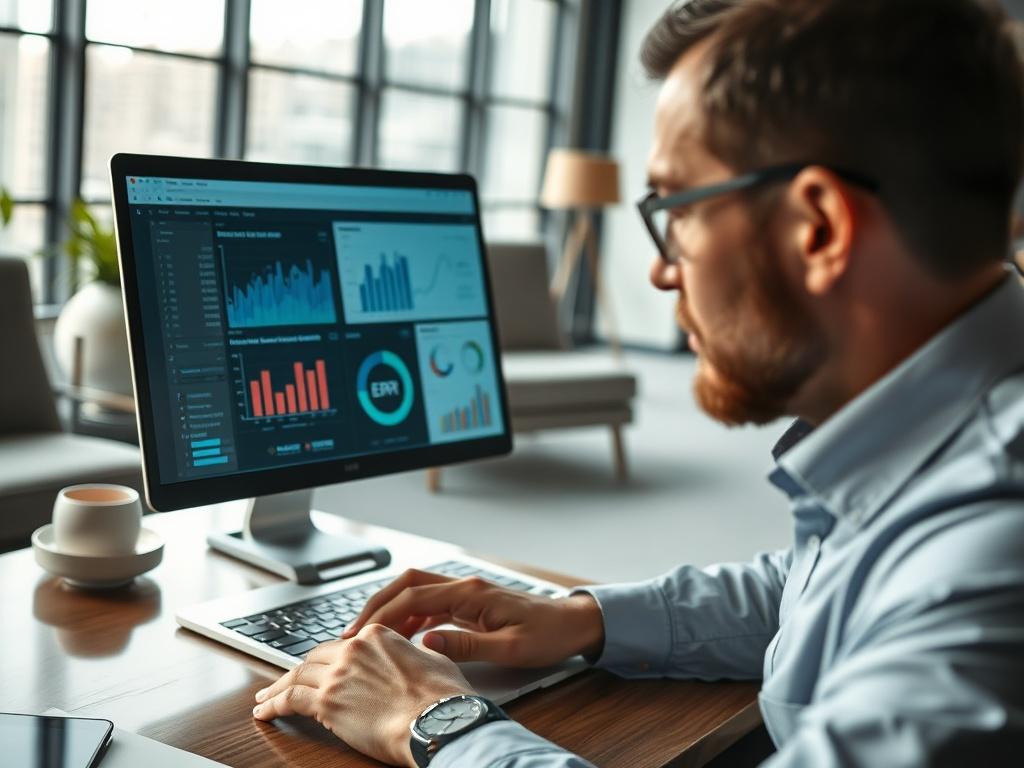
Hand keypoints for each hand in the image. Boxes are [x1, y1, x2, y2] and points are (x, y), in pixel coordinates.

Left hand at [252, 623, 473, 766]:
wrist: (437, 719)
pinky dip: (272, 705)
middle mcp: (354, 649)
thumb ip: (415, 653)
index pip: (343, 645)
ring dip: (278, 687)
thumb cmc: (443, 696)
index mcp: (378, 635)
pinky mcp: (327, 702)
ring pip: (296, 676)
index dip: (330, 659)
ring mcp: (338, 675)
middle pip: (316, 658)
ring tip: (265, 697)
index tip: (323, 668)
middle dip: (301, 671)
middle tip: (288, 681)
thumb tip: (417, 654)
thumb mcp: (433, 660)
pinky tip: (263, 711)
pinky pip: (289, 700)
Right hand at [341, 568, 604, 667]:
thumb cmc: (547, 635)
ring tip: (369, 638)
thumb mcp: (509, 648)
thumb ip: (466, 645)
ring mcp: (466, 593)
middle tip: (353, 632)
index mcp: (471, 593)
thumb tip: (426, 643)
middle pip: (407, 585)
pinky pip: (430, 605)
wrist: (572, 624)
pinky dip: (410, 619)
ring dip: (391, 611)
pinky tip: (401, 639)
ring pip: (416, 593)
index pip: (413, 597)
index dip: (382, 615)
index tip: (360, 634)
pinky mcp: (469, 604)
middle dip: (377, 605)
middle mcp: (464, 587)